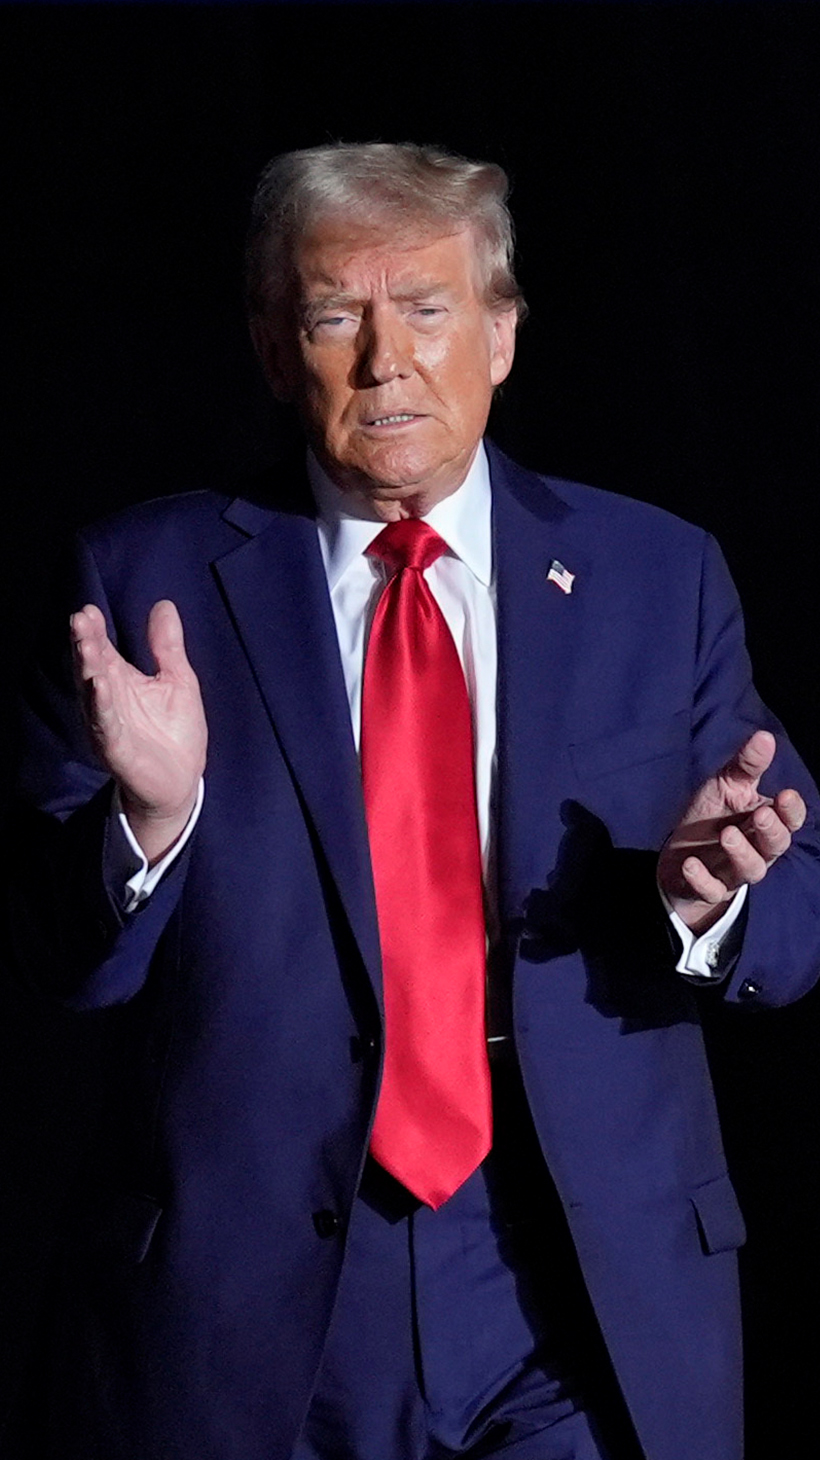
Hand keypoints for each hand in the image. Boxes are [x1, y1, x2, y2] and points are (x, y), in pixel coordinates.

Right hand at [71, 600, 207, 863]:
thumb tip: (164, 604)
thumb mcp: (177, 680)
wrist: (181, 781)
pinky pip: (106, 725)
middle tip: (80, 618)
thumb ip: (167, 646)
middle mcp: (107, 700)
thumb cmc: (175, 730)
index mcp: (120, 681)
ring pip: (92, 693)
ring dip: (88, 669)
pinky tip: (98, 685)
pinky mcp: (116, 748)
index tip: (88, 609)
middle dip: (84, 643)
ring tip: (85, 645)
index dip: (94, 631)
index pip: (102, 650)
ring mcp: (108, 724)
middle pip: (91, 667)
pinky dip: (101, 705)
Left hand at [657, 730, 805, 932]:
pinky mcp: (709, 889)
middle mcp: (757, 849)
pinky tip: (691, 864)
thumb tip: (765, 736)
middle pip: (776, 846)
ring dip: (741, 854)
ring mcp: (734, 871)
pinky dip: (702, 879)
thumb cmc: (712, 816)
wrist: (679, 854)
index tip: (785, 795)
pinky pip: (712, 890)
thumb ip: (746, 765)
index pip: (789, 820)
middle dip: (771, 832)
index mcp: (765, 822)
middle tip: (760, 815)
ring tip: (727, 835)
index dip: (791, 811)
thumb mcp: (726, 786)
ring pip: (751, 870)